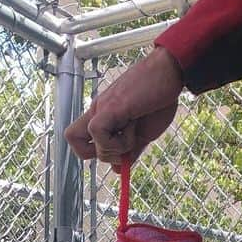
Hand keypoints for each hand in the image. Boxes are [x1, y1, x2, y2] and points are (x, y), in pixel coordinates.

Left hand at [65, 47, 184, 168]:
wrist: (170, 72)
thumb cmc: (160, 99)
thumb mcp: (143, 134)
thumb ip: (129, 152)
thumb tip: (118, 170)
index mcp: (103, 116)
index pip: (78, 138)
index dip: (92, 152)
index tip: (117, 151)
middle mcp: (98, 110)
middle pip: (71, 138)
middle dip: (97, 153)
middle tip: (122, 146)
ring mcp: (102, 108)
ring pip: (89, 143)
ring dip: (115, 148)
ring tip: (134, 128)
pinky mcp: (110, 106)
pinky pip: (98, 132)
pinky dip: (117, 140)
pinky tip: (133, 125)